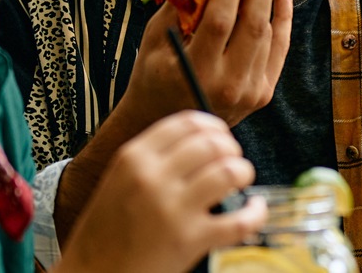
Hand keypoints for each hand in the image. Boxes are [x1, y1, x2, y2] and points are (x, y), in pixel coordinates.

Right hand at [59, 111, 264, 272]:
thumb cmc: (106, 233)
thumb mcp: (120, 181)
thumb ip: (154, 159)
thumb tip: (201, 140)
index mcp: (133, 159)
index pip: (188, 122)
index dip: (214, 127)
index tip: (221, 137)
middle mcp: (152, 178)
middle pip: (213, 143)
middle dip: (231, 149)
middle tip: (231, 161)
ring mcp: (172, 208)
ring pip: (230, 172)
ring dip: (243, 174)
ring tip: (240, 182)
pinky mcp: (190, 239)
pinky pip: (240, 219)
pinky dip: (255, 213)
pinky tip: (253, 209)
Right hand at [123, 0, 294, 126]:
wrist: (166, 122)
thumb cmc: (152, 76)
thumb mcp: (153, 41)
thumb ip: (177, 6)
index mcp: (195, 72)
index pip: (220, 22)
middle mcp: (227, 85)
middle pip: (252, 25)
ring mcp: (249, 92)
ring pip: (268, 36)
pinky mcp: (263, 93)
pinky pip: (278, 50)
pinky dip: (284, 20)